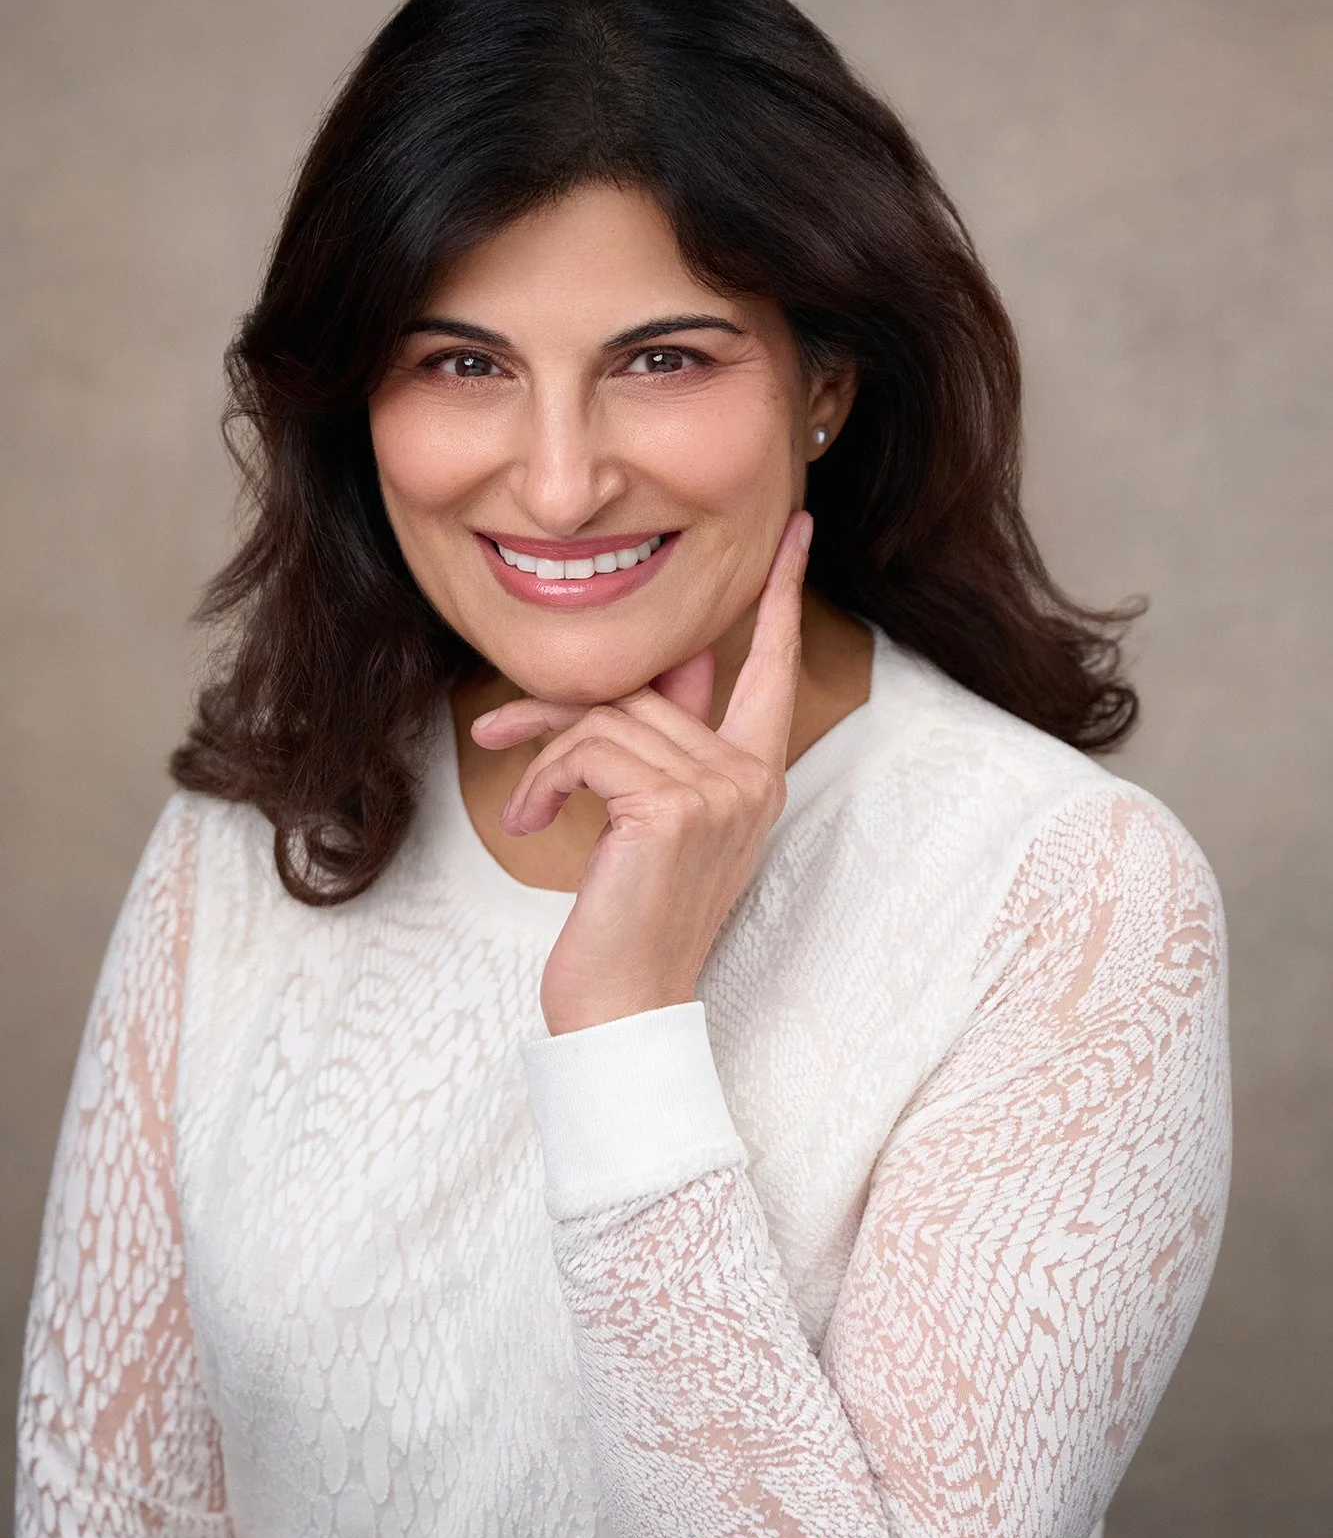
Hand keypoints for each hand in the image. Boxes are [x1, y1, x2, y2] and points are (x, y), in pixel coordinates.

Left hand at [471, 509, 813, 1034]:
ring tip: (523, 805)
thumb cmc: (630, 920)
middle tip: (495, 734)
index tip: (794, 533)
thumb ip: (663, 742)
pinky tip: (533, 823)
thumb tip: (657, 668)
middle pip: (647, 687)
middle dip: (558, 710)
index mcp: (759, 777)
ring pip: (608, 718)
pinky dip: (544, 780)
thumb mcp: (652, 821)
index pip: (773, 668)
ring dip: (543, 757)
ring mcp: (719, 791)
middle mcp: (752, 777)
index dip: (782, 597)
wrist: (623, 1004)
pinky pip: (589, 749)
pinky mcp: (672, 807)